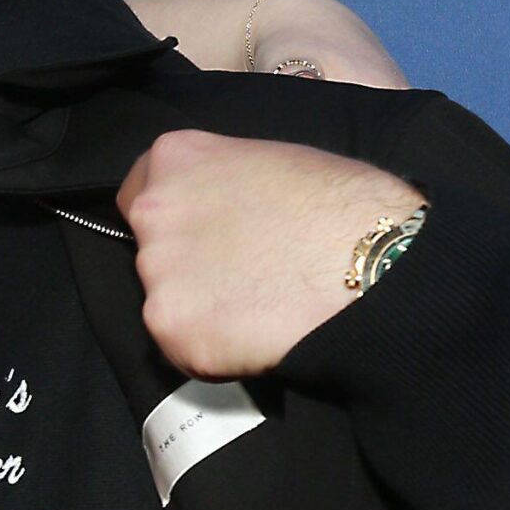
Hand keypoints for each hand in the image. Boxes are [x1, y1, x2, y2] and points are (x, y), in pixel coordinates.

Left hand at [117, 131, 422, 379]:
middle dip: (184, 265)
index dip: (170, 216)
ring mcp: (158, 276)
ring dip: (199, 308)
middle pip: (149, 250)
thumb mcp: (273, 160)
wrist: (371, 263)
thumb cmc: (341, 203)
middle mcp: (153, 215)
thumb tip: (221, 205)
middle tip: (240, 273)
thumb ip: (223, 180)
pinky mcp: (172, 332)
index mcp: (176, 160)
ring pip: (166, 301)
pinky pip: (184, 347)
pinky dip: (212, 349)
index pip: (138, 190)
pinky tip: (256, 333)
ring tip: (258, 303)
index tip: (197, 232)